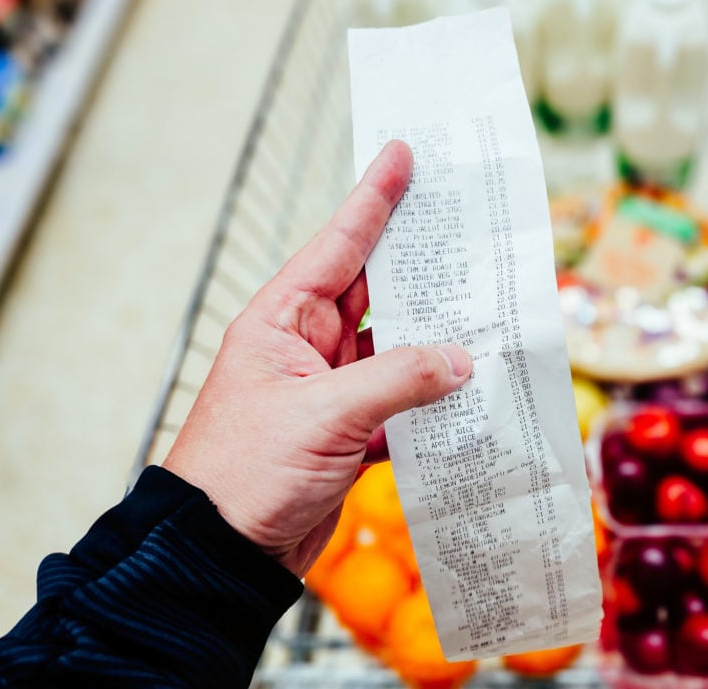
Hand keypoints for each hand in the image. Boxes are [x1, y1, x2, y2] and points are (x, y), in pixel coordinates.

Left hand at [163, 141, 471, 577]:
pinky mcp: (348, 434)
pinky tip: (468, 397)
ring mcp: (331, 391)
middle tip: (470, 232)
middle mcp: (308, 348)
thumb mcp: (323, 414)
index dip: (373, 198)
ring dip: (437, 345)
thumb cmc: (245, 471)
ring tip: (488, 317)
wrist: (219, 554)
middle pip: (376, 294)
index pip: (338, 245)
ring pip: (397, 353)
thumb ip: (398, 379)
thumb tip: (462, 360)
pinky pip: (402, 405)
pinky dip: (432, 405)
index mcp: (283, 322)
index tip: (401, 153)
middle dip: (422, 268)